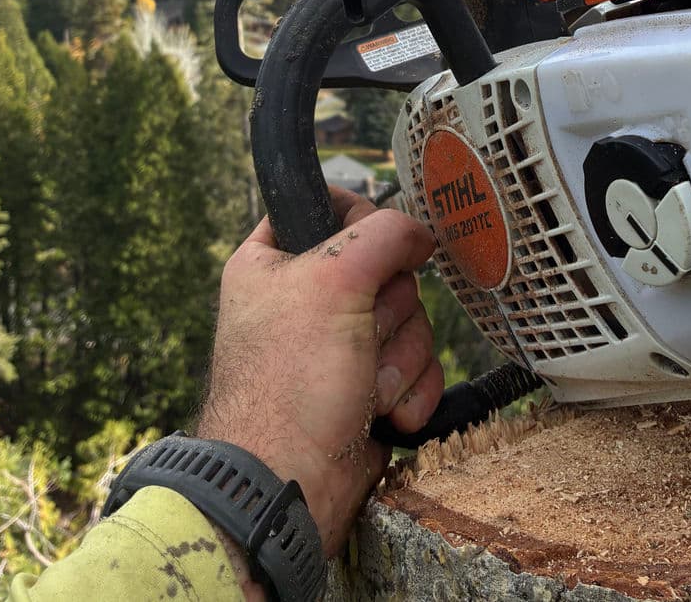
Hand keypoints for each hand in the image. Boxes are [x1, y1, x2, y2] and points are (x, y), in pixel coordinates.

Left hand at [197, 187, 443, 564]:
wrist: (290, 485)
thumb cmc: (288, 385)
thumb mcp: (333, 281)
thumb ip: (383, 234)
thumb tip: (418, 234)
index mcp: (272, 261)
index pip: (330, 206)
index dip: (358, 222)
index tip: (361, 250)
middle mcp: (304, 298)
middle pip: (386, 268)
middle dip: (387, 312)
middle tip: (359, 336)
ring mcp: (338, 344)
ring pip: (409, 318)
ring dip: (400, 358)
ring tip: (368, 388)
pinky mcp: (368, 385)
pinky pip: (417, 364)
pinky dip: (411, 389)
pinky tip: (386, 413)